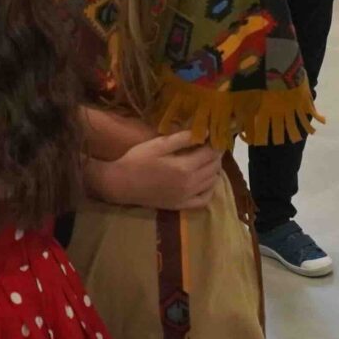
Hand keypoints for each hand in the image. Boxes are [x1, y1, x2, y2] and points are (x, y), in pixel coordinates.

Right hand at [102, 131, 220, 210]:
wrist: (121, 184)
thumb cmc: (138, 160)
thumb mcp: (159, 144)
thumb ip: (183, 138)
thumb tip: (206, 133)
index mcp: (185, 166)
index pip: (211, 153)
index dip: (215, 143)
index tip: (214, 136)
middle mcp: (190, 183)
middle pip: (214, 167)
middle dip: (216, 155)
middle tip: (211, 146)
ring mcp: (187, 196)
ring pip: (212, 182)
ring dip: (215, 170)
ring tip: (208, 160)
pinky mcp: (181, 205)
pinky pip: (204, 200)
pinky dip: (210, 190)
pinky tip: (206, 181)